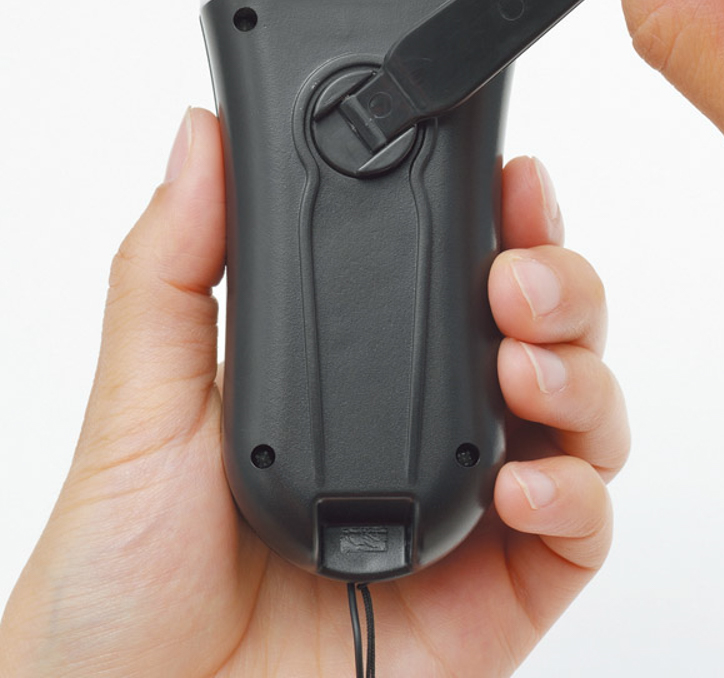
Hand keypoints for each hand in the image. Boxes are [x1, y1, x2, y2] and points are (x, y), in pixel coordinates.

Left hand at [0, 108, 626, 676]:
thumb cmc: (129, 577)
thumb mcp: (145, 398)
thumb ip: (176, 263)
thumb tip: (201, 140)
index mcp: (367, 368)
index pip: (463, 271)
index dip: (504, 218)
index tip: (511, 178)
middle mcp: (434, 423)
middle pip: (548, 328)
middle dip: (558, 281)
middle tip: (516, 276)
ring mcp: (478, 503)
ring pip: (588, 411)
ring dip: (577, 371)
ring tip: (522, 365)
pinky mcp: (506, 588)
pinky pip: (584, 528)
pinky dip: (576, 492)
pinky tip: (523, 484)